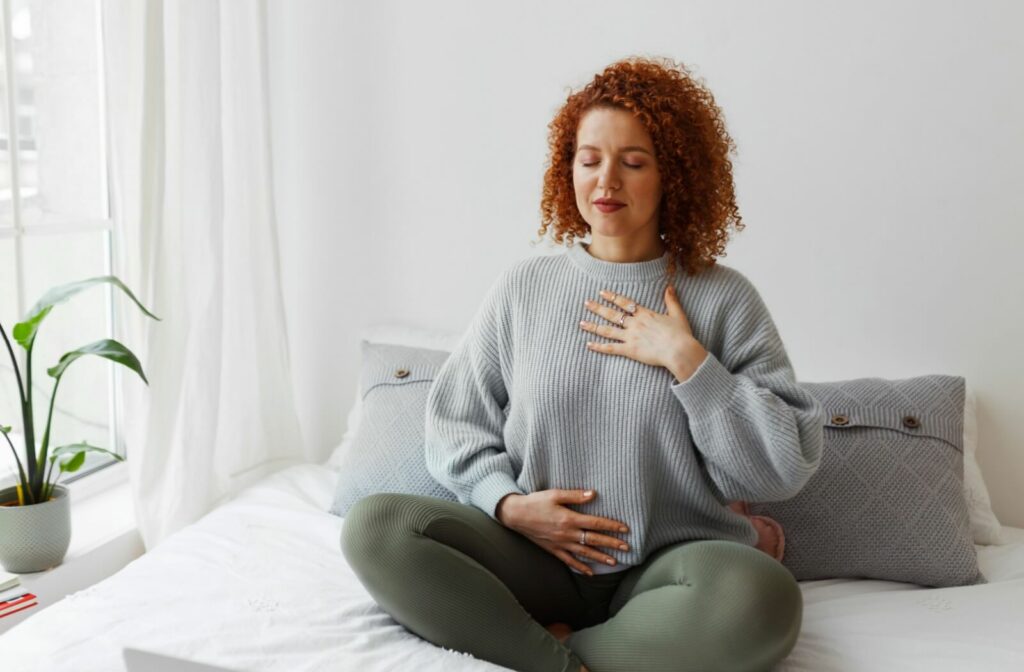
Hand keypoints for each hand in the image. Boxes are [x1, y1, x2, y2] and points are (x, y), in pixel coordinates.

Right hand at [496, 489, 629, 575]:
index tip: (625, 530)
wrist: (516, 515)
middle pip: (594, 540)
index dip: (612, 526)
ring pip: (584, 553)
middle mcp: (567, 534)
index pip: (596, 524)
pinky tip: (589, 573)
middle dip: (611, 544)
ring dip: (600, 557)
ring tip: (614, 562)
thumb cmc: (536, 502)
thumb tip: (593, 494)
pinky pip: (569, 561)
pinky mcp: (553, 550)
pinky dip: (580, 567)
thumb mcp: (555, 494)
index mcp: (569, 519)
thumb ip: (575, 495)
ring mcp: (560, 544)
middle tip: (627, 548)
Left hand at [580, 284, 707, 380]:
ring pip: (608, 330)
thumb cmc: (680, 334)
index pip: (624, 303)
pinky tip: (589, 344)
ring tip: (581, 323)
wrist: (679, 350)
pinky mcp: (630, 350)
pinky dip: (599, 347)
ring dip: (594, 326)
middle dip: (598, 308)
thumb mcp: (677, 314)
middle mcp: (635, 323)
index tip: (601, 292)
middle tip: (586, 303)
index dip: (612, 297)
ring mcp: (631, 337)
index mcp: (645, 314)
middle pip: (612, 314)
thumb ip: (671, 300)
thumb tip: (670, 286)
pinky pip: (611, 348)